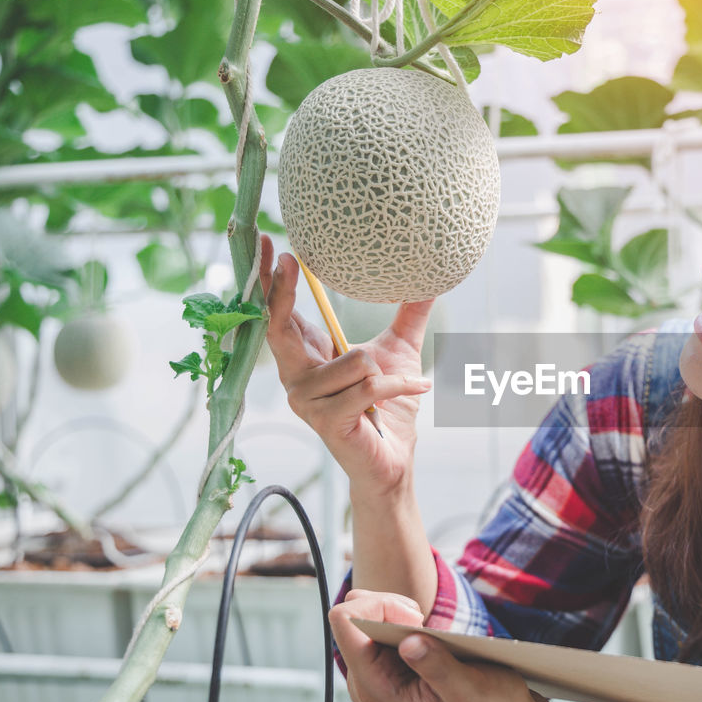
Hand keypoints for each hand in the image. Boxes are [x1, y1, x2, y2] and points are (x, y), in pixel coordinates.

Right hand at [258, 234, 432, 492]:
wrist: (395, 459)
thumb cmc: (390, 408)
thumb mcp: (399, 351)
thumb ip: (408, 314)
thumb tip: (428, 275)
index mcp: (305, 356)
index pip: (278, 311)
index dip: (272, 279)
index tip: (273, 242)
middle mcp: (295, 377)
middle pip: (281, 324)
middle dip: (284, 290)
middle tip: (294, 258)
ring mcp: (305, 401)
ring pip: (352, 360)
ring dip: (384, 371)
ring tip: (391, 386)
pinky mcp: (325, 421)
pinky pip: (371, 385)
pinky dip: (402, 385)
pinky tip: (418, 389)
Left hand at [329, 589, 548, 701]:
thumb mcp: (469, 689)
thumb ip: (437, 667)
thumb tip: (408, 642)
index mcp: (375, 689)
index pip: (345, 621)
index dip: (380, 606)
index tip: (415, 617)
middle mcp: (366, 681)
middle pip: (351, 613)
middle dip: (388, 605)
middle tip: (422, 621)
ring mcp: (374, 672)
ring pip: (363, 614)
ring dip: (396, 609)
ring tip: (425, 628)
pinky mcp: (386, 663)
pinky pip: (377, 621)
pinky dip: (402, 615)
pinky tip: (426, 632)